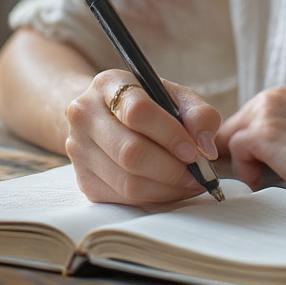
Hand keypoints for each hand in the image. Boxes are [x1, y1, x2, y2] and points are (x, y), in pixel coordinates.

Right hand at [64, 69, 221, 205]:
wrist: (106, 116)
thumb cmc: (148, 105)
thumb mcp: (175, 96)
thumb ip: (199, 114)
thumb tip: (206, 148)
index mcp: (108, 84)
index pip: (137, 111)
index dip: (170, 134)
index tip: (194, 151)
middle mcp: (85, 115)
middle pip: (130, 152)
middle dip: (172, 169)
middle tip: (198, 174)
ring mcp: (79, 150)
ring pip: (128, 182)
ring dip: (167, 188)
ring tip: (190, 182)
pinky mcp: (84, 182)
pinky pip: (124, 200)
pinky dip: (155, 198)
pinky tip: (171, 188)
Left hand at [215, 86, 285, 206]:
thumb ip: (270, 135)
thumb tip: (236, 150)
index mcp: (277, 97)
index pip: (240, 120)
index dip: (242, 147)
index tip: (253, 166)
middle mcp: (268, 98)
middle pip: (229, 129)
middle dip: (238, 154)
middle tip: (259, 174)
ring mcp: (264, 114)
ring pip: (228, 141)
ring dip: (243, 164)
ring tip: (266, 177)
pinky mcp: (262, 134)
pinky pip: (234, 153)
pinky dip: (245, 171)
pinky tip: (264, 179)